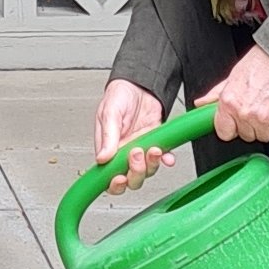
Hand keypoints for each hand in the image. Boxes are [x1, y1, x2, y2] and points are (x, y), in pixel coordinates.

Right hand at [93, 78, 172, 195]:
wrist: (139, 84)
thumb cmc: (119, 97)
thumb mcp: (109, 113)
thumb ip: (107, 136)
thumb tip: (101, 158)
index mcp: (108, 149)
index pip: (108, 176)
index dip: (114, 184)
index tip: (119, 177)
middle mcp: (124, 153)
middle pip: (131, 179)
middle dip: (135, 172)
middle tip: (136, 154)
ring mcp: (141, 149)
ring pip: (148, 171)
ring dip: (151, 165)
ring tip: (152, 148)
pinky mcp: (155, 143)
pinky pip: (163, 158)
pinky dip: (166, 159)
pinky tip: (167, 156)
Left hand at [197, 48, 268, 144]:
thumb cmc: (261, 63)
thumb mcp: (232, 77)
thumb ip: (216, 94)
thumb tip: (201, 103)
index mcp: (228, 102)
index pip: (224, 133)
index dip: (232, 128)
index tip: (237, 123)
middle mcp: (243, 112)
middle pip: (246, 136)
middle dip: (252, 125)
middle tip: (259, 107)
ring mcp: (262, 118)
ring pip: (263, 137)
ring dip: (268, 127)